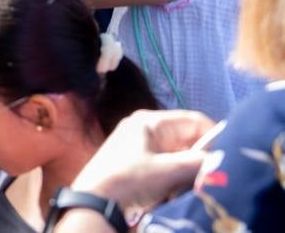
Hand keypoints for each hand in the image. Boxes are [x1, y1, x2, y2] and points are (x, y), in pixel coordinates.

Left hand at [70, 110, 213, 213]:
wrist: (94, 200)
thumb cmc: (128, 179)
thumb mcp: (167, 171)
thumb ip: (198, 162)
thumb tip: (224, 159)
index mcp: (150, 121)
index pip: (194, 121)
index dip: (215, 137)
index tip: (228, 157)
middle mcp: (147, 127)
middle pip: (188, 138)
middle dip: (200, 158)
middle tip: (208, 176)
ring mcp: (142, 144)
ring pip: (180, 153)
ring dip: (189, 170)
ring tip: (189, 185)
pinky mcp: (139, 161)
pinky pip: (168, 164)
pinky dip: (176, 176)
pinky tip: (175, 190)